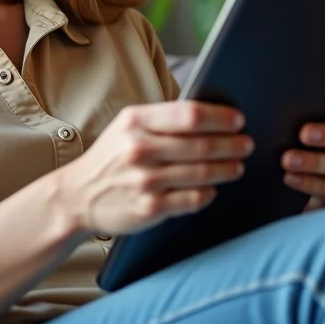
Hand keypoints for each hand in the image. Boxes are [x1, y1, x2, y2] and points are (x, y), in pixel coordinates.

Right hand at [54, 101, 252, 236]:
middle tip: (246, 144)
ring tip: (237, 166)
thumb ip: (163, 119)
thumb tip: (211, 115)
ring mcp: (145, 181)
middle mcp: (139, 149)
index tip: (238, 120)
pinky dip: (208, 193)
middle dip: (231, 145)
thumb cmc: (111, 156)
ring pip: (202, 173)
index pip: (189, 115)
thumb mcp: (127, 126)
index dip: (220, 118)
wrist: (78, 195)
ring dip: (227, 169)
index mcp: (136, 121)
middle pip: (201, 145)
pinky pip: (193, 199)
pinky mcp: (149, 208)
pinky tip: (213, 188)